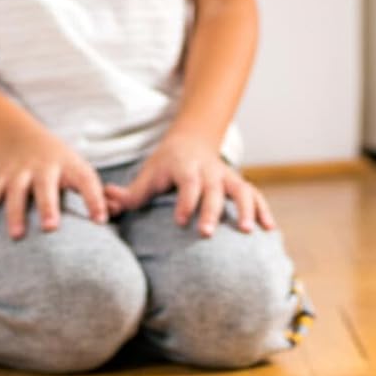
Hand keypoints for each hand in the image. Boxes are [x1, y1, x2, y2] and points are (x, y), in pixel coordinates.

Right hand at [0, 126, 106, 239]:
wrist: (20, 135)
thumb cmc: (58, 162)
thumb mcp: (78, 169)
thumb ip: (96, 192)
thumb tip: (117, 211)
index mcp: (69, 165)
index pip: (85, 181)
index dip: (94, 200)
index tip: (101, 220)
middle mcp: (44, 167)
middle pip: (45, 185)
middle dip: (48, 206)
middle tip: (51, 228)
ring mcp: (19, 171)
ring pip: (15, 191)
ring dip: (15, 212)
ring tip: (18, 235)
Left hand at [102, 131, 275, 235]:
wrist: (193, 141)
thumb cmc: (166, 164)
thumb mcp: (148, 174)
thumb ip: (130, 194)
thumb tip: (106, 205)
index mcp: (186, 166)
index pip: (188, 182)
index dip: (186, 201)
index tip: (181, 222)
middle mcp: (210, 170)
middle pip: (214, 188)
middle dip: (212, 210)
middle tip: (207, 233)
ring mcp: (228, 176)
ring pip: (241, 190)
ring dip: (246, 209)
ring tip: (248, 231)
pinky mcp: (239, 184)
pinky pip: (255, 195)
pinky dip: (264, 210)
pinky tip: (269, 230)